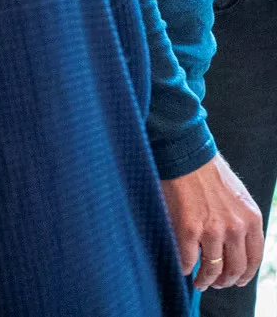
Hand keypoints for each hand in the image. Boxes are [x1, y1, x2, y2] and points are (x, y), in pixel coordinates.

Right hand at [160, 153, 264, 288]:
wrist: (186, 155)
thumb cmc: (208, 173)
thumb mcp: (238, 198)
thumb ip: (240, 221)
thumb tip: (233, 246)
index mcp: (251, 220)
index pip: (254, 259)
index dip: (245, 275)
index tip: (236, 280)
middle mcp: (235, 228)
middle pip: (235, 269)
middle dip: (225, 281)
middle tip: (216, 284)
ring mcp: (212, 230)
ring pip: (212, 269)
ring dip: (205, 280)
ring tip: (199, 282)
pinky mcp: (188, 228)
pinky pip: (188, 259)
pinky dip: (185, 268)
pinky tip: (183, 268)